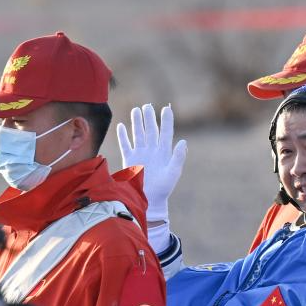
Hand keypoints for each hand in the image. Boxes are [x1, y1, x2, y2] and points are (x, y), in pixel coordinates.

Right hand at [116, 104, 187, 223]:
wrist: (148, 200)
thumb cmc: (163, 188)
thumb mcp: (173, 172)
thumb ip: (178, 157)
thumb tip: (183, 142)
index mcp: (164, 152)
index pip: (166, 132)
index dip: (166, 121)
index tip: (167, 109)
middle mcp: (152, 150)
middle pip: (151, 130)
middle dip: (149, 118)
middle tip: (147, 106)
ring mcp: (140, 154)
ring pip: (138, 134)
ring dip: (137, 122)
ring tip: (136, 110)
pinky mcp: (129, 159)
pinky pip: (126, 144)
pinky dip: (123, 135)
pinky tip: (122, 126)